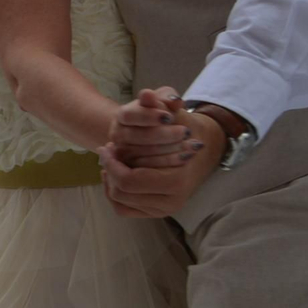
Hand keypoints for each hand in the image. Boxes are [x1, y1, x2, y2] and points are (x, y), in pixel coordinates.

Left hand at [100, 113, 223, 217]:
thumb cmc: (184, 129)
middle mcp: (172, 201)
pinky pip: (124, 209)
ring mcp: (164, 210)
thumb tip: (146, 94)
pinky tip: (115, 174)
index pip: (128, 180)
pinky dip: (115, 193)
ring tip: (109, 162)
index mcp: (176, 182)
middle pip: (122, 192)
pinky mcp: (156, 212)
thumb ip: (159, 103)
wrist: (202, 147)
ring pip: (120, 202)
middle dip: (110, 171)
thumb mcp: (173, 112)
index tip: (107, 146)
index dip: (112, 164)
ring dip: (110, 181)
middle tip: (105, 153)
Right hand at [106, 87, 195, 168]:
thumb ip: (167, 98)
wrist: (154, 130)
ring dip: (169, 149)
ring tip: (192, 144)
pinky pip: (149, 167)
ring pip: (142, 153)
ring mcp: (122, 152)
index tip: (169, 117)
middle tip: (185, 132)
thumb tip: (174, 101)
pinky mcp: (132, 166)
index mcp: (122, 115)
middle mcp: (118, 134)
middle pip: (135, 136)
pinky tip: (187, 155)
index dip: (148, 116)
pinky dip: (170, 161)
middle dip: (162, 135)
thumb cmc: (159, 111)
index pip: (129, 115)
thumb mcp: (164, 100)